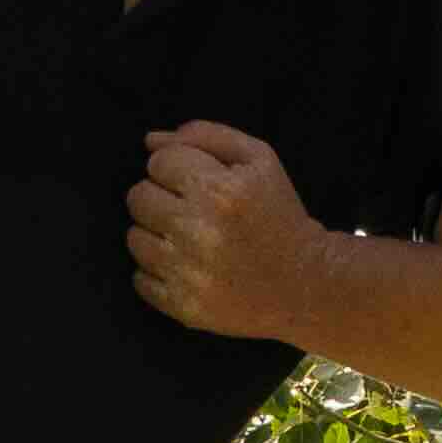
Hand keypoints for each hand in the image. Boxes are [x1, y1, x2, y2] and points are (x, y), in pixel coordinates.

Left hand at [130, 122, 348, 338]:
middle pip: (138, 197)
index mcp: (218, 190)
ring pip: (134, 238)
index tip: (198, 183)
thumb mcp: (259, 159)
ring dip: (157, 235)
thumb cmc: (279, 214)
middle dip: (162, 197)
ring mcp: (187, 272)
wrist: (306, 283)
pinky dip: (159, 273)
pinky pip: (139, 279)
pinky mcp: (182, 306)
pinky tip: (188, 268)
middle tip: (191, 211)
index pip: (158, 162)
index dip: (177, 168)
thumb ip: (206, 136)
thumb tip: (152, 141)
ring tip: (188, 240)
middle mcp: (198, 230)